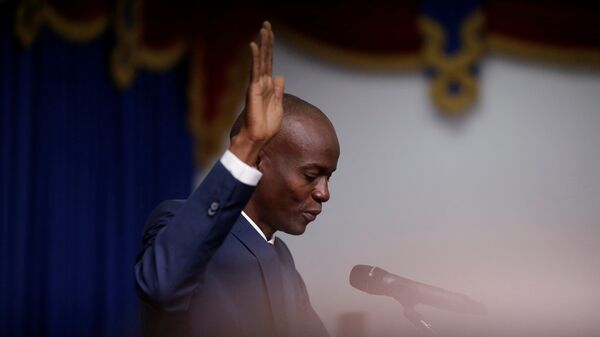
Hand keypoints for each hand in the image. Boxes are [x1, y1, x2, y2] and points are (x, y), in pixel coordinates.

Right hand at [230, 21, 284, 164]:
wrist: (258, 138)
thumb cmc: (267, 126)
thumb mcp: (278, 105)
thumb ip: (278, 91)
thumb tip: (280, 77)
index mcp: (268, 86)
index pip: (269, 63)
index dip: (270, 48)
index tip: (271, 34)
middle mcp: (261, 83)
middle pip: (265, 57)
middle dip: (267, 41)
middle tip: (267, 24)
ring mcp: (257, 85)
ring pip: (260, 60)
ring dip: (262, 44)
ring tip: (263, 29)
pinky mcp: (253, 90)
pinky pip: (254, 71)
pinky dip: (254, 58)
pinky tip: (254, 45)